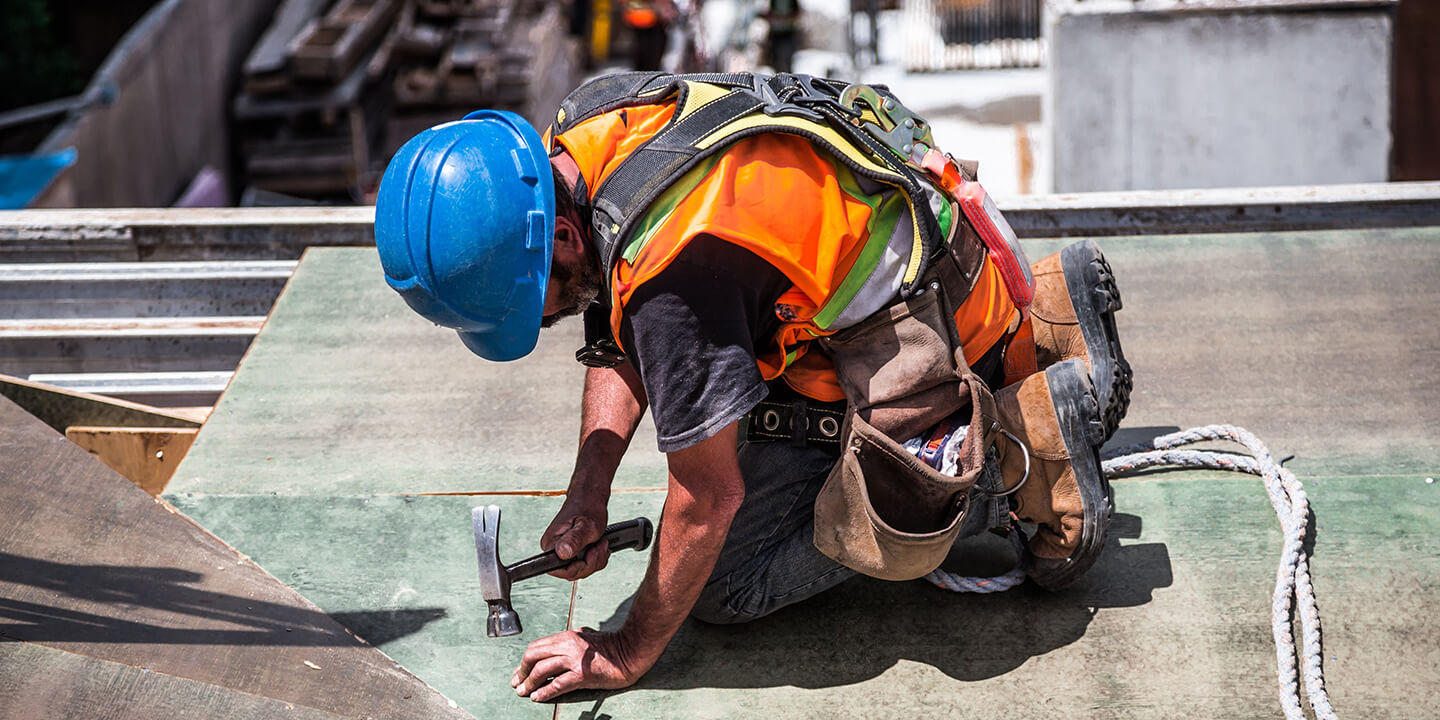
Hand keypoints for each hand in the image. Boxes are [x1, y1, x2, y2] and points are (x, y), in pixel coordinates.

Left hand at [511, 628, 649, 701]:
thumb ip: (574, 638)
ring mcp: (574, 659)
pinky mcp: (582, 674)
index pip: (537, 646)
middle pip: (533, 656)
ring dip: (529, 683)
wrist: (631, 652)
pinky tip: (538, 697)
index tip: (520, 671)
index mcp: (567, 636)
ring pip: (541, 670)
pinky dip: (544, 692)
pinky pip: (557, 684)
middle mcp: (568, 645)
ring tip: (523, 692)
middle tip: (517, 682)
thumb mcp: (588, 636)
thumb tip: (563, 642)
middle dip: (522, 670)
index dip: (525, 660)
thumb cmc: (612, 646)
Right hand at [540, 494, 609, 580]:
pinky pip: (584, 565)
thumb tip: (562, 553)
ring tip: (601, 542)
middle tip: (600, 545)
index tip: (590, 553)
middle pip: (571, 573)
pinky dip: (596, 558)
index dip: (578, 568)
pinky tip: (600, 546)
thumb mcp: (587, 525)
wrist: (590, 498)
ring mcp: (562, 551)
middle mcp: (553, 549)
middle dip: (591, 563)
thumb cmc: (587, 507)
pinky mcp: (570, 552)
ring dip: (596, 560)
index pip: (559, 571)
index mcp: (551, 543)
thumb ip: (575, 540)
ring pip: (580, 570)